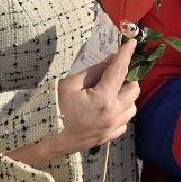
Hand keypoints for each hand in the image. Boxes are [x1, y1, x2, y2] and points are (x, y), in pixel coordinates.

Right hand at [6, 40, 139, 165]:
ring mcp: (113, 128)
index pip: (119, 71)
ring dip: (126, 96)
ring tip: (112, 91)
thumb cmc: (54, 107)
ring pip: (132, 107)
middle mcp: (114, 114)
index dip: (126, 55)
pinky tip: (109, 108)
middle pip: (134, 90)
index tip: (132, 42)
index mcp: (103, 99)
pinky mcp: (109, 137)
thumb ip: (93, 71)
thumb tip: (110, 60)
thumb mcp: (70, 84)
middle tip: (116, 72)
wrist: (46, 138)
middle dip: (128, 78)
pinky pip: (125, 122)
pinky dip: (121, 112)